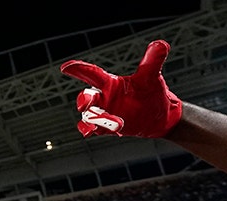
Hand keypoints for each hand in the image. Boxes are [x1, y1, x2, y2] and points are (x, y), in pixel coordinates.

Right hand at [60, 40, 181, 137]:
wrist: (160, 117)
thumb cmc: (153, 93)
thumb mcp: (151, 77)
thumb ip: (152, 61)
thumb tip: (160, 44)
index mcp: (111, 83)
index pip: (92, 74)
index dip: (78, 70)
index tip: (65, 68)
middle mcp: (104, 97)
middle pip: (87, 97)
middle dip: (84, 99)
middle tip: (85, 103)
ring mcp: (104, 113)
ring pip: (90, 116)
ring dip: (99, 119)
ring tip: (119, 124)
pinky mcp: (107, 128)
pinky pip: (94, 129)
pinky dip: (89, 130)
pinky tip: (91, 131)